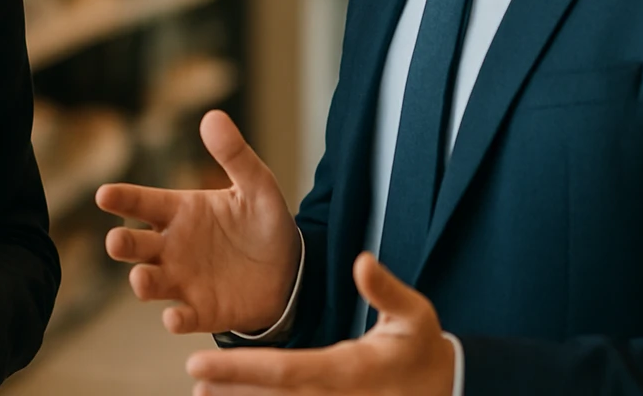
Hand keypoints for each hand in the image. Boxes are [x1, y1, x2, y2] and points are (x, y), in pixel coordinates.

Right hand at [95, 110, 300, 334]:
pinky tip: (174, 318)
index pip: (142, 202)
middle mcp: (171, 246)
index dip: (122, 198)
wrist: (290, 271)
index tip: (104, 195)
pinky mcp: (201, 311)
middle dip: (121, 245)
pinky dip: (175, 319)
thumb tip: (213, 116)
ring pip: (149, 282)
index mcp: (179, 211)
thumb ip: (234, 155)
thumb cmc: (263, 223)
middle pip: (134, 245)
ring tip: (142, 280)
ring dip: (142, 282)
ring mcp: (182, 280)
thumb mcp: (257, 185)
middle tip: (116, 242)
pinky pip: (182, 317)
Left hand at [184, 253, 454, 395]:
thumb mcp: (414, 315)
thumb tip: (361, 261)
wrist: (447, 392)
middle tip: (196, 380)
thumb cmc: (422, 350)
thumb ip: (386, 290)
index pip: (284, 370)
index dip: (240, 369)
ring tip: (203, 393)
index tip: (200, 362)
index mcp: (349, 370)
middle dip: (232, 389)